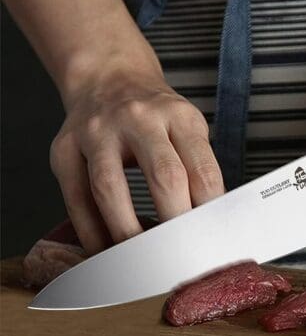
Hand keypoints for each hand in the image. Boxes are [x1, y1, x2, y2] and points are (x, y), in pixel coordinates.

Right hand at [50, 63, 223, 254]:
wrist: (108, 77)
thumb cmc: (155, 114)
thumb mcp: (186, 127)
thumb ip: (198, 167)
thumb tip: (211, 222)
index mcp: (179, 117)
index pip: (203, 170)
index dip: (209, 211)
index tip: (212, 240)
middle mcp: (139, 119)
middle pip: (164, 177)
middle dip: (175, 223)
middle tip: (181, 255)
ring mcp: (97, 131)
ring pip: (110, 188)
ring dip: (127, 230)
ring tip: (140, 258)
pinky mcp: (65, 147)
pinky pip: (75, 197)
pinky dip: (90, 230)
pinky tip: (104, 249)